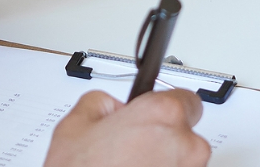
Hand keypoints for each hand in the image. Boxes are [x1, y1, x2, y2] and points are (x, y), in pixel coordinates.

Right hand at [45, 90, 209, 166]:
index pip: (185, 98)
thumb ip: (100, 103)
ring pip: (183, 160)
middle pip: (185, 132)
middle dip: (161, 138)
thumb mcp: (73, 127)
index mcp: (162, 115)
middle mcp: (186, 144)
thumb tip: (110, 105)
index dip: (163, 107)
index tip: (152, 115)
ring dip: (163, 162)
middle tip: (130, 148)